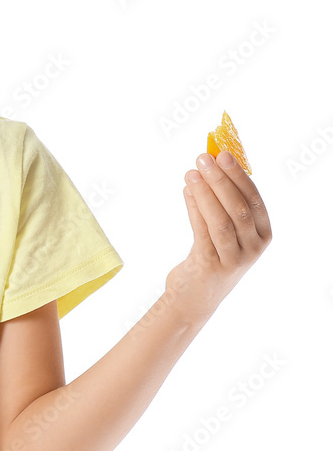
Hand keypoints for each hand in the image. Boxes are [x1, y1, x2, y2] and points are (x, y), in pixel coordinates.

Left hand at [164, 149, 271, 327]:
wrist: (195, 296)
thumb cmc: (212, 254)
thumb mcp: (226, 230)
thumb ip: (224, 202)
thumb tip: (211, 163)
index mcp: (262, 234)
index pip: (255, 200)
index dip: (239, 175)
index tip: (223, 154)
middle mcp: (253, 247)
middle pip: (239, 208)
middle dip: (221, 180)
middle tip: (204, 158)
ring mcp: (234, 259)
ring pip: (221, 220)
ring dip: (206, 192)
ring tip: (191, 173)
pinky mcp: (212, 266)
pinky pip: (202, 232)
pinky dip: (194, 208)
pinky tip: (187, 191)